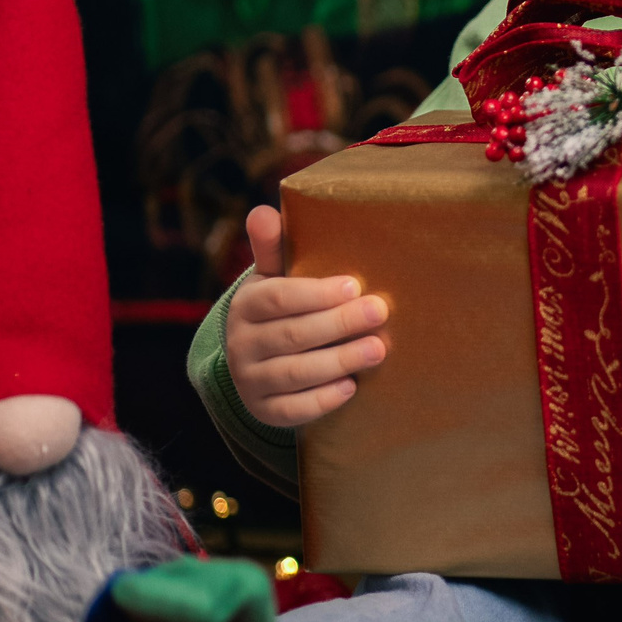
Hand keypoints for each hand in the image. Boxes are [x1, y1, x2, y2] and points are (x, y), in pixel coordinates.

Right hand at [223, 205, 387, 427]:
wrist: (255, 364)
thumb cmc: (279, 310)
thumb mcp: (272, 279)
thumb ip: (272, 248)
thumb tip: (264, 211)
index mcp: (246, 306)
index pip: (277, 298)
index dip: (315, 293)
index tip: (353, 285)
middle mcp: (242, 344)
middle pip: (292, 334)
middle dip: (338, 323)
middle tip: (379, 312)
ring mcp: (251, 380)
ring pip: (295, 373)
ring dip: (339, 360)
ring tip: (377, 349)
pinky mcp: (265, 410)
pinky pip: (292, 410)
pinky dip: (322, 400)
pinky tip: (351, 387)